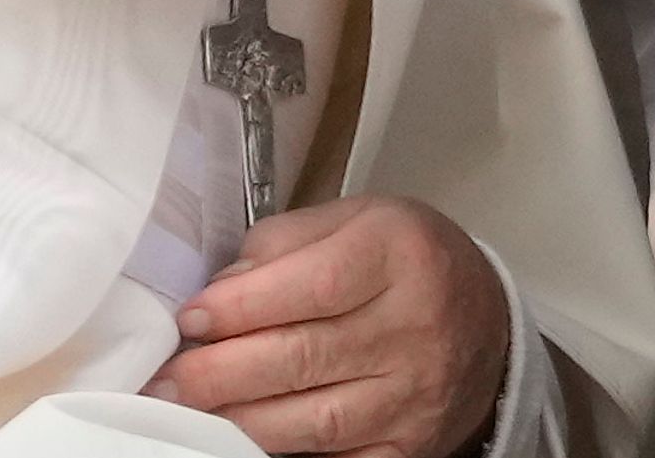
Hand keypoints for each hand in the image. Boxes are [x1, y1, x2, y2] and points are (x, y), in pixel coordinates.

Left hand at [149, 196, 511, 456]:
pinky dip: (285, 452)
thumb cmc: (407, 262)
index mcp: (399, 254)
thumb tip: (219, 289)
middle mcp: (415, 325)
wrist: (485, 321)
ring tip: (189, 410)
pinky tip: (242, 437)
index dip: (242, 307)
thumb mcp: (355, 220)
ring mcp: (416, 395)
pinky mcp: (410, 447)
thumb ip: (284, 243)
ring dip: (239, 418)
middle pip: (305, 357)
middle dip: (221, 372)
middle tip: (168, 378)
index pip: (315, 286)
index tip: (190, 318)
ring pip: (315, 419)